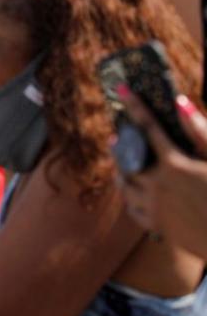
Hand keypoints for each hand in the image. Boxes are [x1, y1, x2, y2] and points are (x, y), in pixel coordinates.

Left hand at [118, 91, 206, 256]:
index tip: (121, 89)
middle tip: (117, 137)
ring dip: (121, 170)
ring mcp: (154, 207)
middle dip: (121, 145)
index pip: (148, 127)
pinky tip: (133, 193)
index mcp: (174, 165)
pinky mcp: (156, 226)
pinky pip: (132, 208)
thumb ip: (200, 132)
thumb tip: (179, 103)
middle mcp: (157, 185)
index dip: (134, 106)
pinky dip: (129, 196)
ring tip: (122, 164)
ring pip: (125, 185)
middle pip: (127, 158)